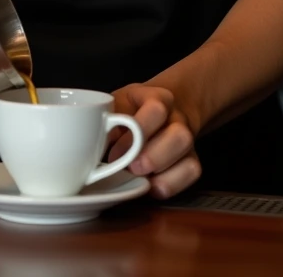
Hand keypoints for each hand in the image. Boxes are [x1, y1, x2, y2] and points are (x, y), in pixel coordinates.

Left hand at [109, 84, 201, 198]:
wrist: (161, 108)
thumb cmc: (129, 109)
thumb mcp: (115, 105)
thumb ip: (105, 122)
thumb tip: (91, 145)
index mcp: (157, 97)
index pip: (157, 110)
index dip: (138, 132)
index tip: (115, 152)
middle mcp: (177, 119)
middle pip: (180, 136)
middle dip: (154, 157)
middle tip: (131, 168)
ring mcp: (187, 142)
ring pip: (190, 160)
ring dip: (162, 175)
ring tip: (139, 178)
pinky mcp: (191, 160)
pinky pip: (191, 175)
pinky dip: (170, 185)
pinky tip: (150, 185)